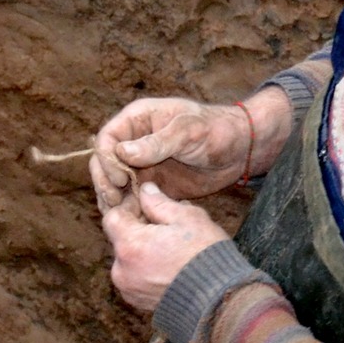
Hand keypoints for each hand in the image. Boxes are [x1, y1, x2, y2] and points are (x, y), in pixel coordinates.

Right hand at [91, 92, 278, 211]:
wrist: (240, 151)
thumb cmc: (217, 130)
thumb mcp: (188, 132)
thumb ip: (156, 142)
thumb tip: (121, 152)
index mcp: (138, 120)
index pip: (107, 138)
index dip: (106, 160)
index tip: (119, 179)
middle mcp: (134, 142)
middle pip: (103, 163)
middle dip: (105, 183)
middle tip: (115, 202)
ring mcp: (140, 165)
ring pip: (113, 184)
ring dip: (114, 201)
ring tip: (122, 216)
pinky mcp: (151, 186)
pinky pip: (131, 199)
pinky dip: (129, 211)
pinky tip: (135, 222)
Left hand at [101, 181, 232, 314]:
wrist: (218, 298)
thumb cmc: (205, 255)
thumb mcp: (187, 218)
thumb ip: (159, 203)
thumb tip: (145, 191)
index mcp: (130, 245)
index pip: (112, 217)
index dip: (128, 208)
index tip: (145, 205)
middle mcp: (121, 269)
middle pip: (119, 239)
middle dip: (137, 229)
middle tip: (163, 226)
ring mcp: (127, 288)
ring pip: (127, 259)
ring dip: (141, 250)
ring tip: (168, 248)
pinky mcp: (137, 301)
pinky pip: (133, 277)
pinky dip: (144, 269)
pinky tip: (168, 266)